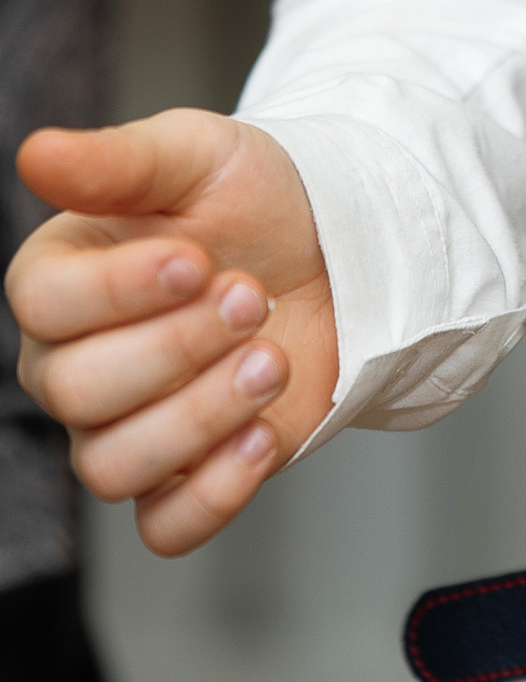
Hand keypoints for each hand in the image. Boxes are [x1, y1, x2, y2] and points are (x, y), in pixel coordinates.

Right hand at [8, 113, 338, 557]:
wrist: (335, 247)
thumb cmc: (252, 197)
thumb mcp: (195, 154)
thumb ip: (116, 161)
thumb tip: (35, 152)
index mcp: (59, 282)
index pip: (43, 305)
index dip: (120, 290)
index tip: (196, 258)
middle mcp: (72, 365)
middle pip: (77, 392)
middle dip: (178, 345)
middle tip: (249, 295)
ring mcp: (124, 429)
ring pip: (113, 467)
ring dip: (203, 415)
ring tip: (269, 360)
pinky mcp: (185, 478)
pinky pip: (165, 529)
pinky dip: (214, 492)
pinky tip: (264, 435)